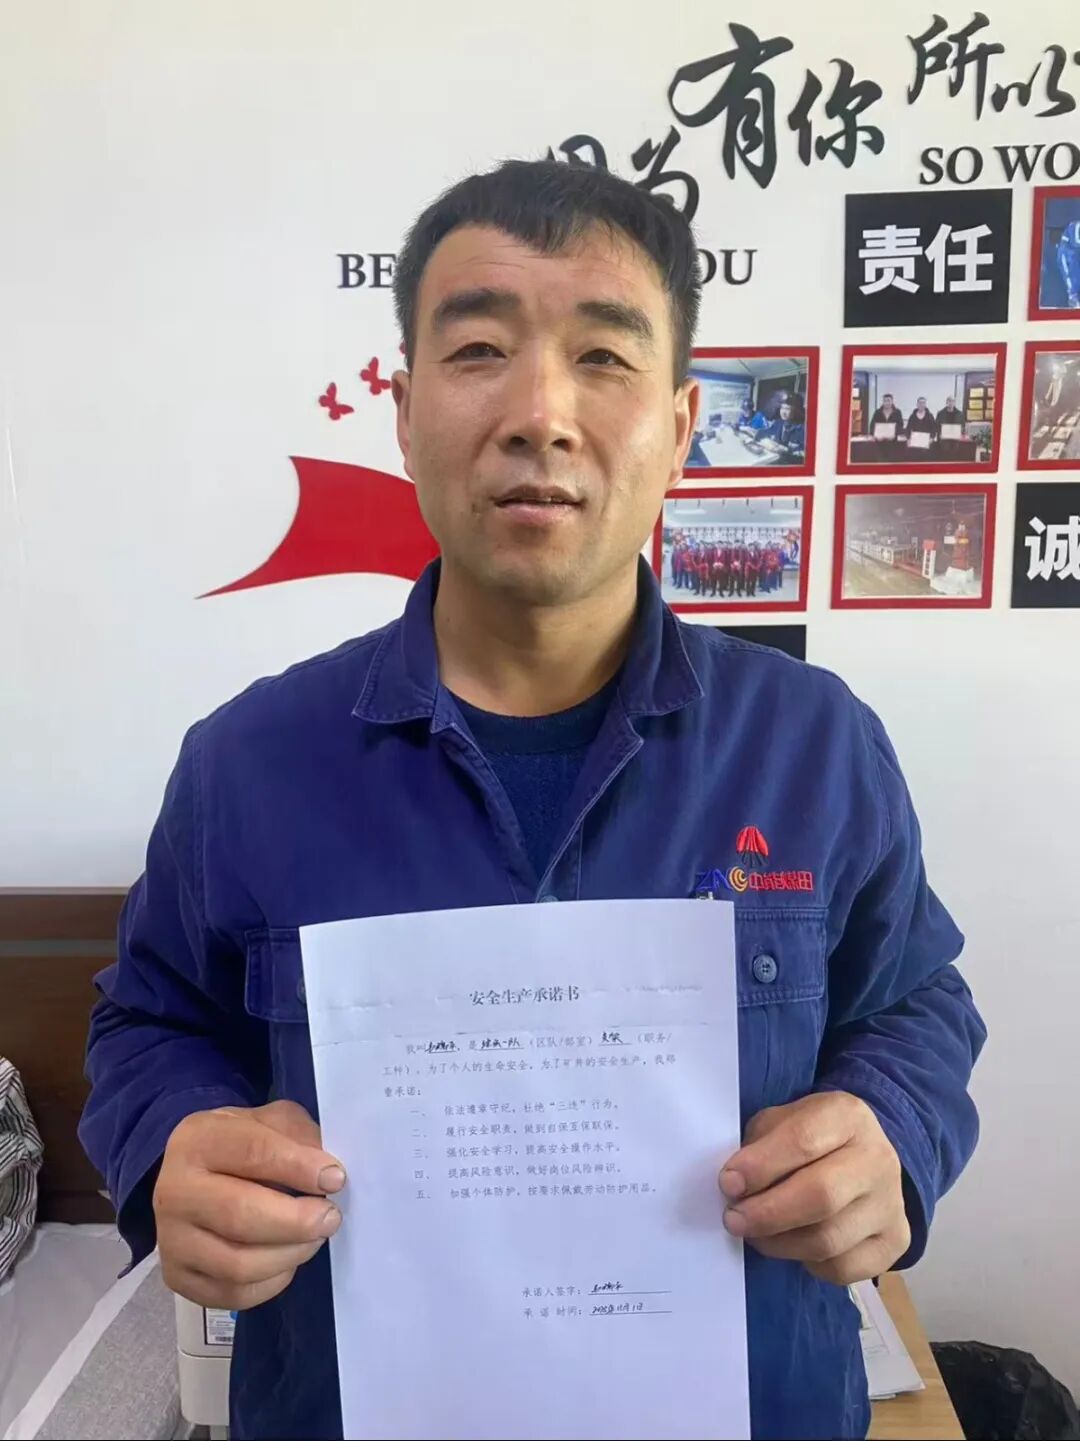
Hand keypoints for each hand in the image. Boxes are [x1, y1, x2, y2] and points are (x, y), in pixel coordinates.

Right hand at [154, 1099, 345, 1310]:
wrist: (194, 1178)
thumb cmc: (242, 1147)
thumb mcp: (270, 1121)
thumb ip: (299, 1136)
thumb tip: (327, 1175)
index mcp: (197, 1140)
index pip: (253, 1152)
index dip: (299, 1167)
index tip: (335, 1179)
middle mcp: (175, 1190)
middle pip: (239, 1215)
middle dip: (297, 1221)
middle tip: (330, 1218)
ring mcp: (170, 1239)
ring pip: (237, 1264)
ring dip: (289, 1255)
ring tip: (313, 1238)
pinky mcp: (177, 1278)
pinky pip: (233, 1294)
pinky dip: (271, 1282)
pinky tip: (287, 1260)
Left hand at [718, 1092, 909, 1285]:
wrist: (862, 1154)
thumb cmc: (810, 1137)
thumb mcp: (782, 1121)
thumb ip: (759, 1146)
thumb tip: (734, 1186)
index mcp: (847, 1115)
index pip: (803, 1142)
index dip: (760, 1167)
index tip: (728, 1184)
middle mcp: (878, 1158)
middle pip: (821, 1196)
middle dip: (767, 1214)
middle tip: (734, 1219)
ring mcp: (892, 1203)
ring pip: (828, 1240)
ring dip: (779, 1243)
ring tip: (755, 1234)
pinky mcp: (895, 1242)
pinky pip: (842, 1269)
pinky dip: (808, 1264)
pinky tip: (793, 1245)